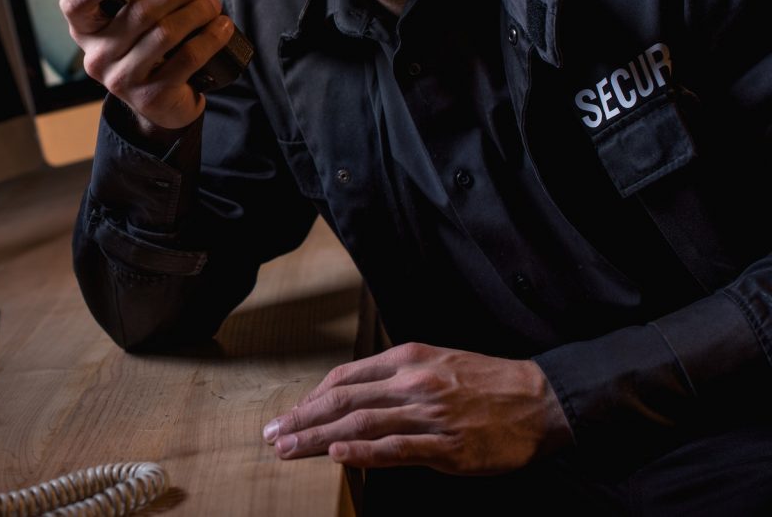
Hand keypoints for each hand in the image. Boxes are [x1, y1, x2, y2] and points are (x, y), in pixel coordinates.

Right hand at [59, 0, 234, 131]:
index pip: (75, 2)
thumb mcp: (128, 24)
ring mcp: (123, 79)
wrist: (158, 104)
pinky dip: (210, 38)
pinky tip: (222, 27)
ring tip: (212, 4)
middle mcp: (98, 56)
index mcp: (86, 30)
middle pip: (140, 12)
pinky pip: (187, 58)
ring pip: (166, 33)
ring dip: (198, 12)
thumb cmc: (145, 50)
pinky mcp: (151, 96)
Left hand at [262, 343, 572, 473]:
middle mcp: (412, 382)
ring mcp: (429, 414)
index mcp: (408, 358)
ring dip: (317, 438)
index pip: (344, 377)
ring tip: (288, 449)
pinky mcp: (447, 446)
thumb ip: (395, 378)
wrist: (541, 399)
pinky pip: (396, 448)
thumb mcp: (437, 363)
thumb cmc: (487, 382)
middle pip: (342, 399)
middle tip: (271, 435)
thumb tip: (352, 396)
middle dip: (301, 419)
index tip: (288, 415)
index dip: (311, 398)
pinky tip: (336, 455)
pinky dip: (363, 451)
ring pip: (360, 423)